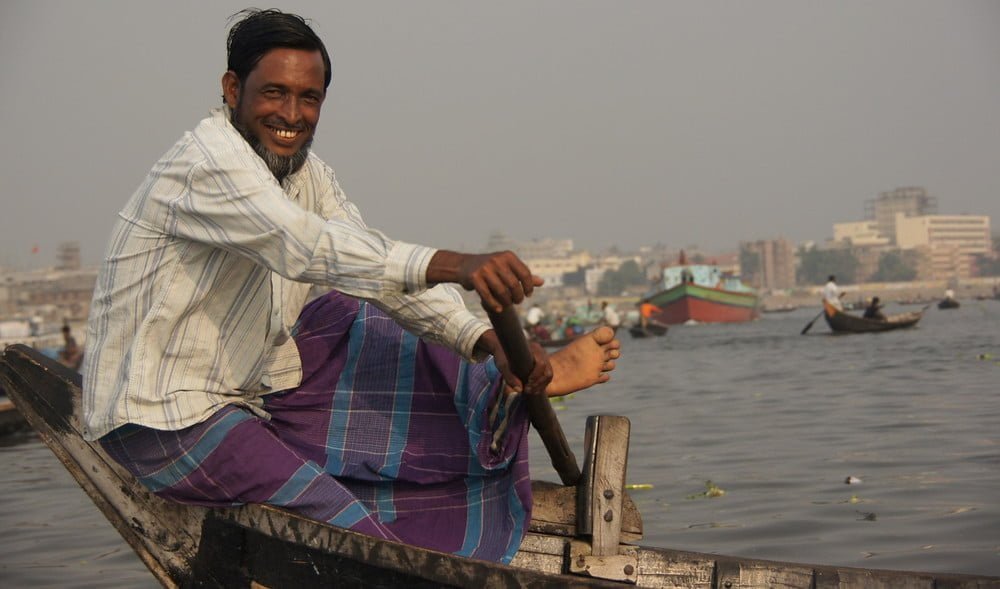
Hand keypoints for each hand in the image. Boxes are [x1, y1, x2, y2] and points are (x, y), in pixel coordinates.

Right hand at [428, 250, 542, 312]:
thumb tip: (542, 282)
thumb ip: (522, 275)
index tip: (528, 295)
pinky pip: (487, 295)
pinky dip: (494, 304)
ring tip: (508, 305)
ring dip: (507, 302)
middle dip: (518, 296)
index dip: (529, 286)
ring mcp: (484, 268)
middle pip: (514, 284)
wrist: (464, 265)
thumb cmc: (490, 268)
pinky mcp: (474, 278)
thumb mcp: (507, 268)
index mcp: (508, 256)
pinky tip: (498, 309)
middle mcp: (497, 260)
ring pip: (501, 292)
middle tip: (517, 301)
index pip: (525, 273)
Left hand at [475, 330, 552, 394]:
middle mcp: (541, 353)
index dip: (536, 376)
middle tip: (527, 390)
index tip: (527, 383)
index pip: (541, 364)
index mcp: (534, 349)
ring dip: (540, 386)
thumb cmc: (501, 355)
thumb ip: (509, 377)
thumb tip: (519, 390)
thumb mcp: (502, 365)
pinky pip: (545, 378)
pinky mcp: (541, 366)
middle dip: (539, 384)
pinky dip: (540, 386)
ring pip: (548, 376)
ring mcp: (543, 359)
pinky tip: (531, 390)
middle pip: (548, 372)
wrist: (501, 348)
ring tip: (528, 391)